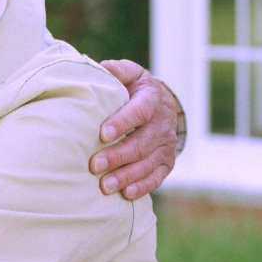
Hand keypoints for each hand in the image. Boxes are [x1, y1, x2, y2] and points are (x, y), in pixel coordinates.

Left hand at [91, 60, 179, 199]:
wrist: (163, 104)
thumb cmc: (136, 88)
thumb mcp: (130, 73)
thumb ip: (117, 70)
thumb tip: (100, 67)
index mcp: (151, 100)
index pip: (138, 112)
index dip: (121, 123)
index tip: (101, 134)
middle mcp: (161, 125)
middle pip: (140, 143)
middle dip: (117, 156)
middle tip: (94, 165)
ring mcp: (165, 146)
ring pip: (147, 163)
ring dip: (126, 176)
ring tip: (104, 185)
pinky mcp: (166, 162)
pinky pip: (156, 177)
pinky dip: (142, 186)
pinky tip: (125, 194)